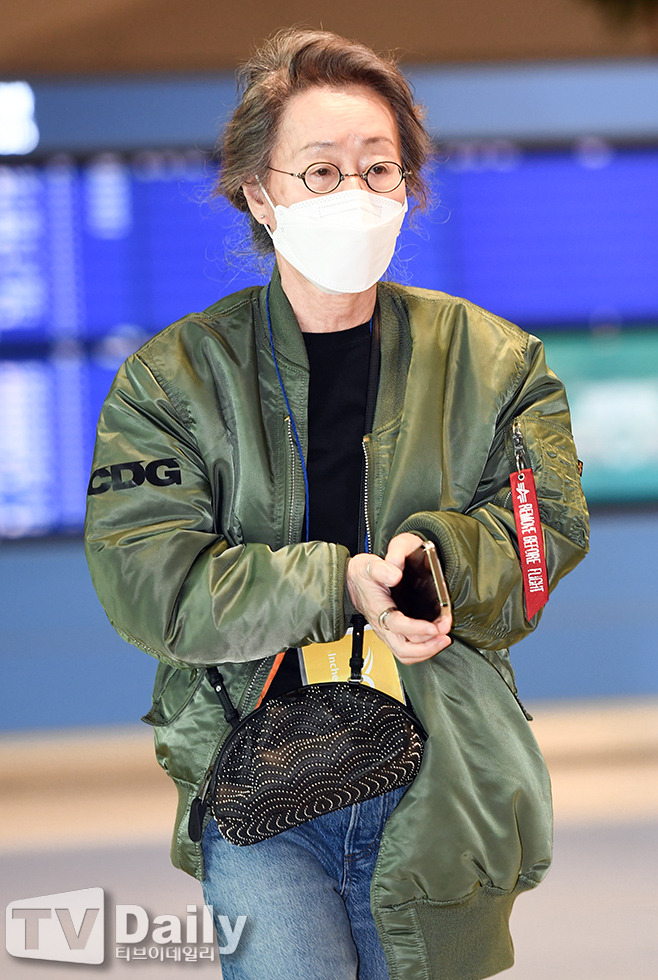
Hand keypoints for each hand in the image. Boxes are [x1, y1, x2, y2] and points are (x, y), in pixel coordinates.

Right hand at [346, 532, 451, 663]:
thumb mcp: (370, 565)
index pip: (397, 625)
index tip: (434, 627)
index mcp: (377, 608)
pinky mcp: (391, 634)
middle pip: (402, 649)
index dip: (417, 629)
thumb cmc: (363, 574)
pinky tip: (434, 641)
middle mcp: (382, 625)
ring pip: (405, 654)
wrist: (353, 581)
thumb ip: (383, 569)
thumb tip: (396, 575)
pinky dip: (423, 650)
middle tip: (444, 635)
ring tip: (443, 639)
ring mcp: (386, 632)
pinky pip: (406, 651)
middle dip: (427, 646)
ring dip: (427, 650)